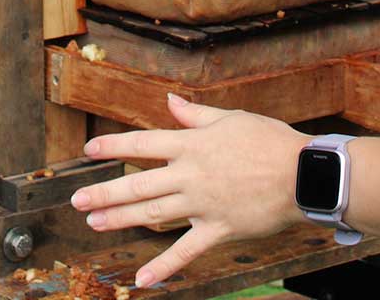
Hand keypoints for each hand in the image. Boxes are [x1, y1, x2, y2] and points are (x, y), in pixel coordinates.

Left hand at [71, 94, 308, 288]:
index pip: (144, 143)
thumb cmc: (267, 140)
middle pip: (139, 183)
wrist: (302, 174)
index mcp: (191, 143)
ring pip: (154, 213)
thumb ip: (195, 114)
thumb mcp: (229, 118)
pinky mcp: (218, 229)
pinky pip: (186, 251)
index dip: (114, 146)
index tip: (89, 150)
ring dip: (122, 219)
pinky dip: (164, 266)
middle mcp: (190, 174)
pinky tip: (142, 279)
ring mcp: (202, 204)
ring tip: (95, 223)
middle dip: (105, 191)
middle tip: (77, 199)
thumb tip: (170, 101)